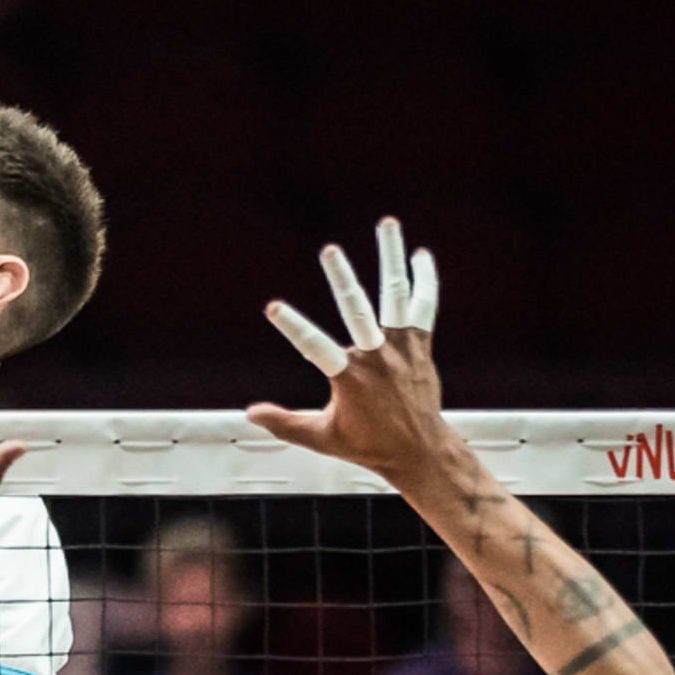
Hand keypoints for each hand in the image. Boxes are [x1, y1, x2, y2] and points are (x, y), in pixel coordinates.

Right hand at [249, 217, 449, 482]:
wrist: (420, 450)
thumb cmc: (371, 446)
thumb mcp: (322, 438)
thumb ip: (285, 422)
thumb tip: (250, 413)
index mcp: (350, 378)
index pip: (315, 346)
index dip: (294, 326)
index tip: (273, 307)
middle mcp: (377, 356)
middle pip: (357, 310)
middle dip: (341, 279)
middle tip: (329, 251)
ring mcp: (401, 347)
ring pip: (395, 294)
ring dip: (390, 257)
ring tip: (387, 224)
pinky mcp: (419, 344)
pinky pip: (424, 304)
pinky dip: (423, 279)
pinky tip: (419, 255)